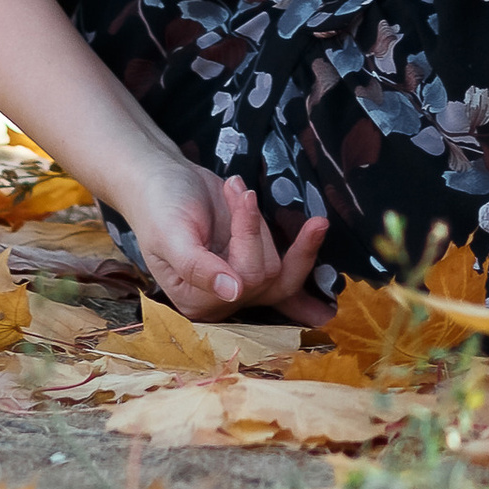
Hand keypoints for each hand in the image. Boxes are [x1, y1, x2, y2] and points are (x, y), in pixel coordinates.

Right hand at [116, 156, 332, 323]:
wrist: (164, 179)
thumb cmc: (160, 205)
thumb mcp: (171, 234)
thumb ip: (198, 266)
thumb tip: (233, 293)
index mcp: (197, 300)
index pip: (244, 278)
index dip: (249, 234)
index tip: (242, 194)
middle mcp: (222, 300)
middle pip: (267, 274)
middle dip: (257, 228)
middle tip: (240, 191)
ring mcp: (240, 283)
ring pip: (280, 266)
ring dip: (260, 223)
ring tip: (235, 191)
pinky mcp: (254, 265)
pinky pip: (287, 281)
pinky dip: (305, 278)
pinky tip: (328, 310)